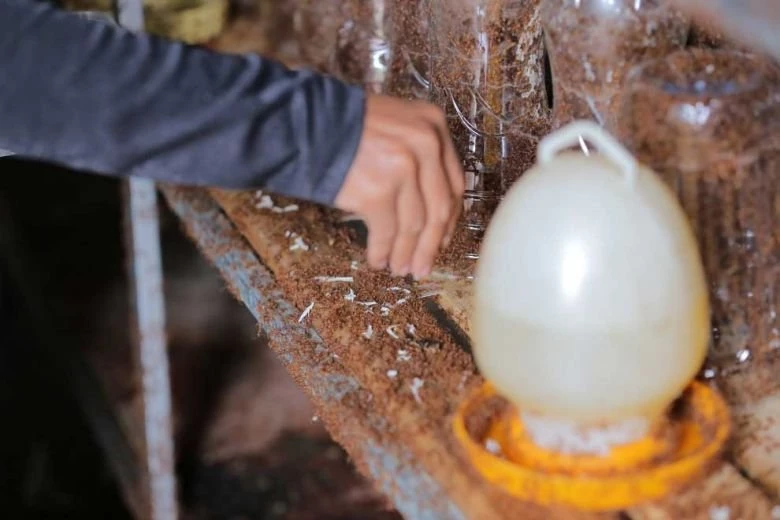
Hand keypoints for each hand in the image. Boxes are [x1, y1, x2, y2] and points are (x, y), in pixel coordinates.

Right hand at [334, 94, 464, 278]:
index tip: (443, 238)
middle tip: (423, 265)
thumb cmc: (343, 124)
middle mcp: (424, 145)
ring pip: (413, 225)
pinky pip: (386, 232)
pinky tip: (377, 260)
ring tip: (399, 268)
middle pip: (438, 208)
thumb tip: (427, 208)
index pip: (454, 183)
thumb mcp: (395, 123)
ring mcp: (402, 169)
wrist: (303, 123)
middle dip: (430, 245)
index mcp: (433, 125)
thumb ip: (417, 154)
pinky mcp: (377, 192)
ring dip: (405, 253)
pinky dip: (382, 250)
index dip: (450, 219)